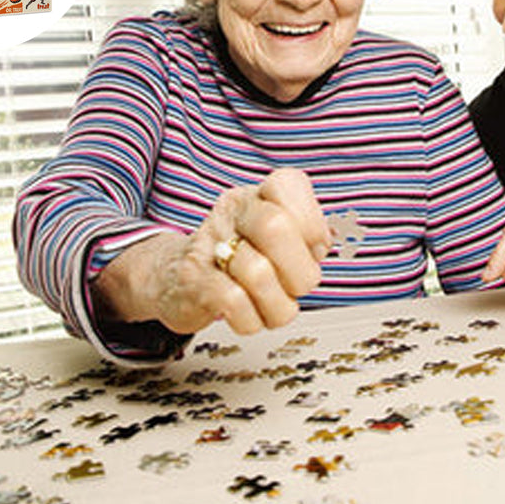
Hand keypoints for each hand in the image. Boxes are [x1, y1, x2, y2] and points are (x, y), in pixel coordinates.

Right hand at [111, 168, 330, 336]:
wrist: (174, 278)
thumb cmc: (235, 258)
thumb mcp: (271, 236)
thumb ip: (305, 234)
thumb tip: (330, 238)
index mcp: (256, 196)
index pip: (288, 184)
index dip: (312, 222)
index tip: (313, 247)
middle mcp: (232, 212)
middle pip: (275, 227)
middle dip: (300, 270)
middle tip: (297, 285)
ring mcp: (210, 244)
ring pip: (258, 273)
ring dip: (278, 305)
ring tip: (272, 305)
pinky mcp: (194, 279)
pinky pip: (234, 303)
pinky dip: (252, 320)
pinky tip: (247, 314)